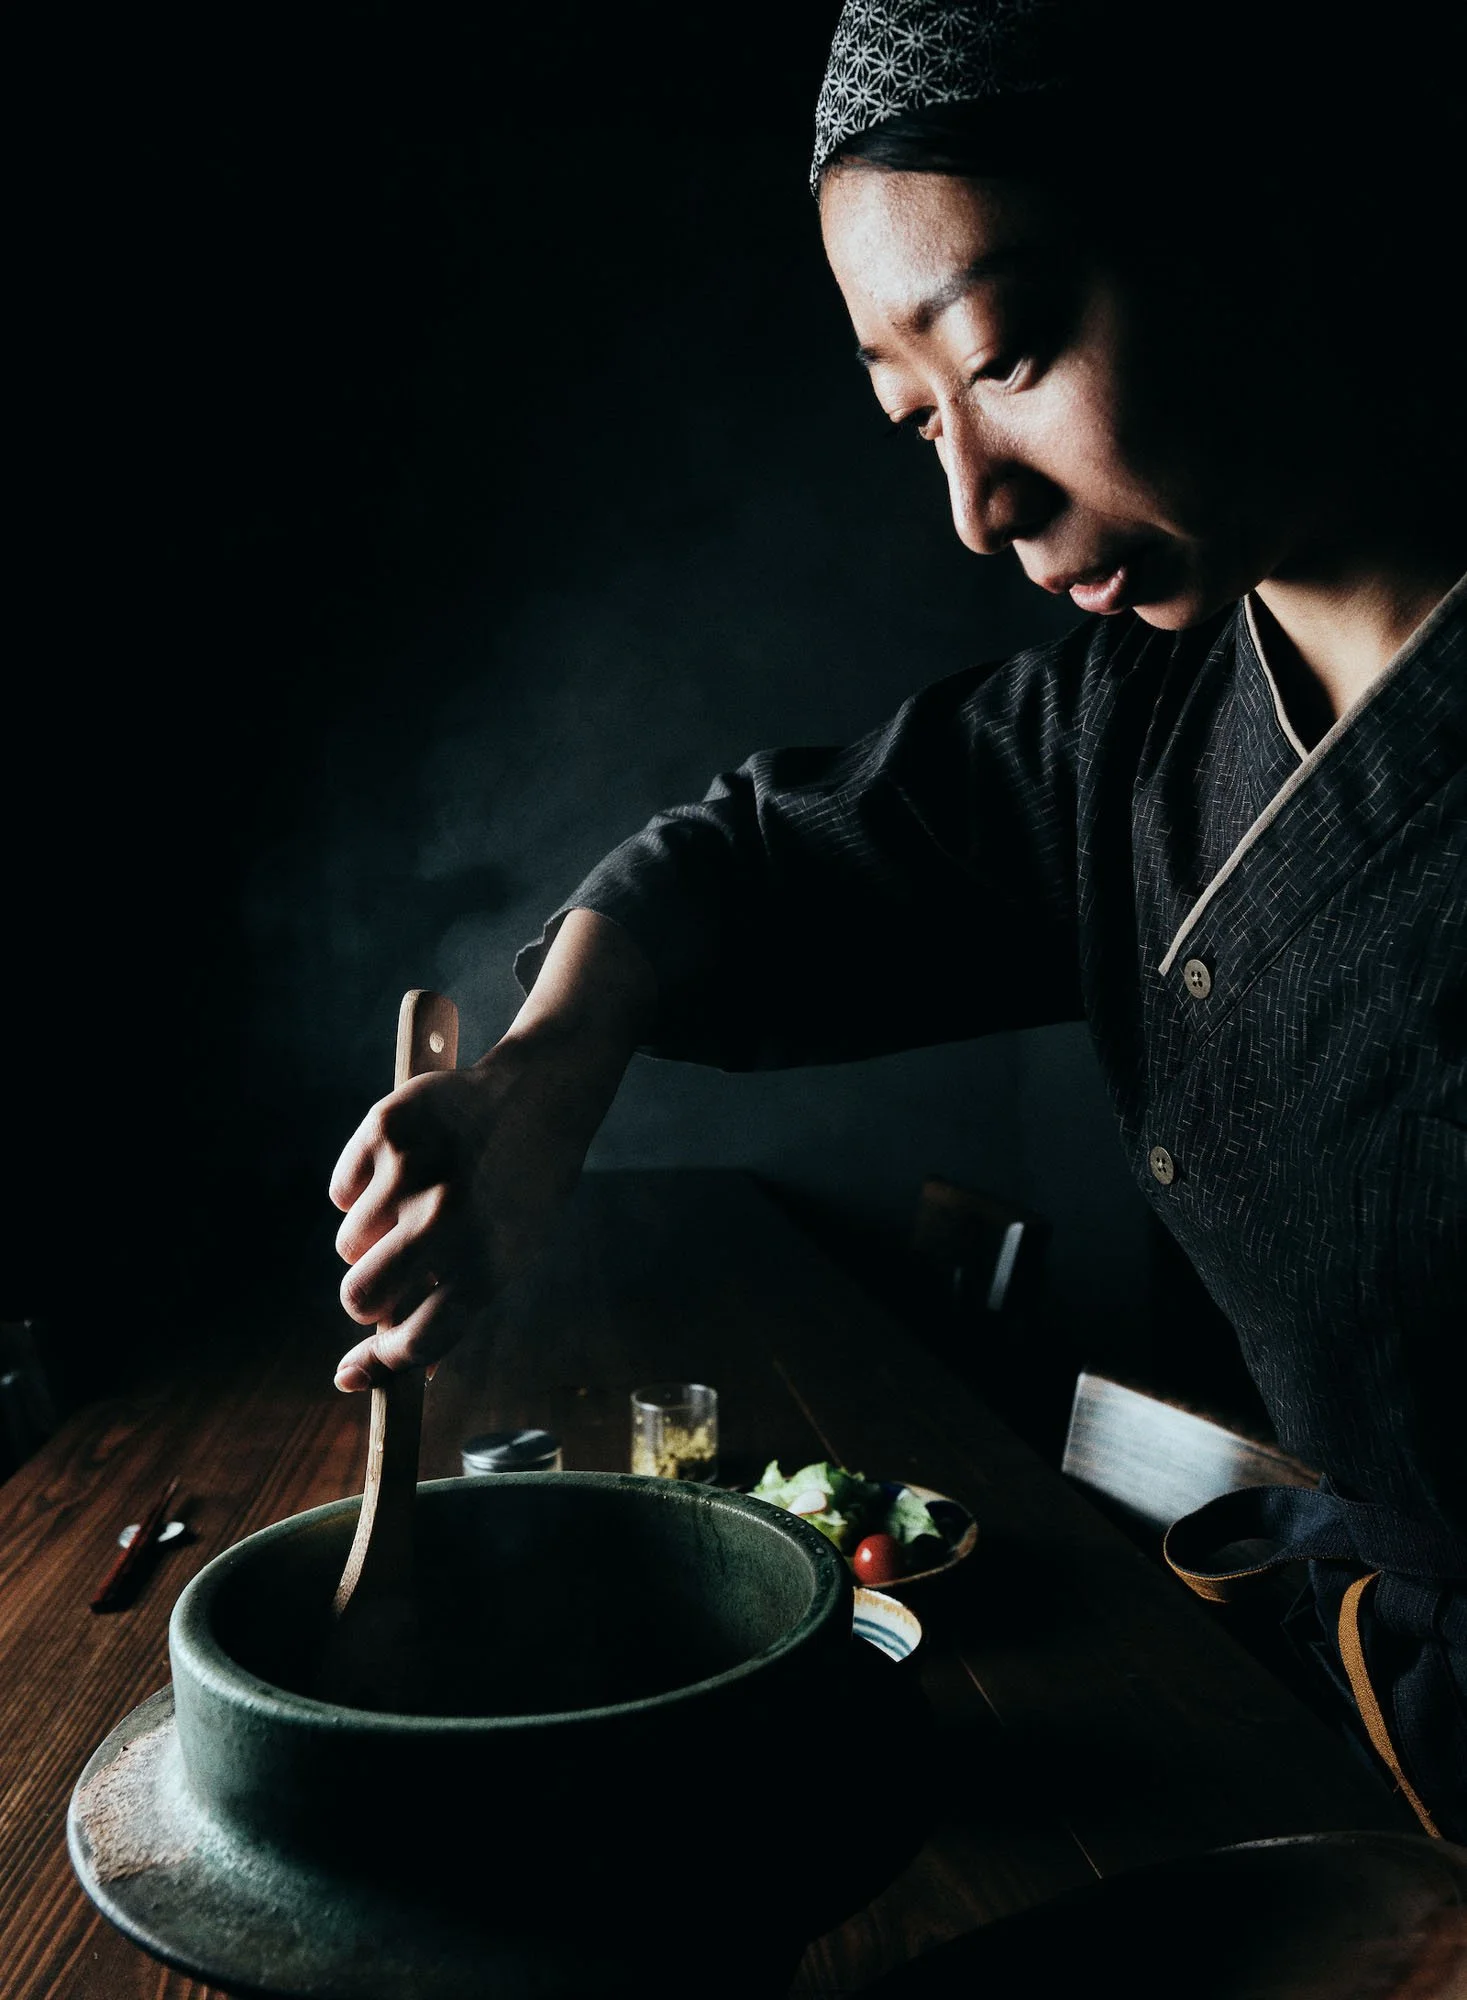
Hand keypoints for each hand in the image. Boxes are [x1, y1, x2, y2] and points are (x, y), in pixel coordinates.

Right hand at [329, 1045, 587, 1387]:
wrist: (538, 1097)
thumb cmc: (520, 1190)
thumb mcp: (509, 1255)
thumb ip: (455, 1311)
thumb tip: (397, 1374)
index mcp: (487, 1262)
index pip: (415, 1340)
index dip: (380, 1363)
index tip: (355, 1372)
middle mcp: (447, 1220)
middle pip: (360, 1298)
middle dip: (365, 1298)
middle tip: (388, 1274)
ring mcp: (411, 1172)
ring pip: (348, 1245)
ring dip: (369, 1239)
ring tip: (412, 1206)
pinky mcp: (384, 1130)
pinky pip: (341, 1193)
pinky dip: (360, 1191)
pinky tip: (402, 1170)